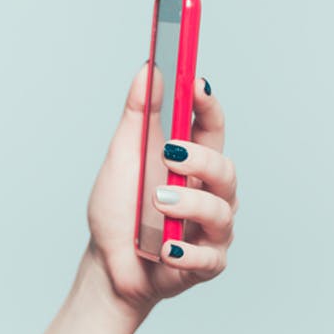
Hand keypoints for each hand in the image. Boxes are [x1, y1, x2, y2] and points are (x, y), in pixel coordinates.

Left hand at [85, 66, 238, 313]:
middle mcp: (209, 193)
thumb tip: (149, 70)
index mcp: (191, 163)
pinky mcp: (205, 264)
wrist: (107, 263)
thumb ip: (139, 115)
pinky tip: (165, 249)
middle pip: (225, 169)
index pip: (211, 129)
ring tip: (157, 201)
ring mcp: (211, 230)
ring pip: (219, 211)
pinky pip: (208, 257)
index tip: (197, 84)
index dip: (208, 105)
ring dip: (188, 204)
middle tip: (168, 155)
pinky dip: (186, 252)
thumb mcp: (124, 156)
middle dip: (199, 159)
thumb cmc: (119, 208)